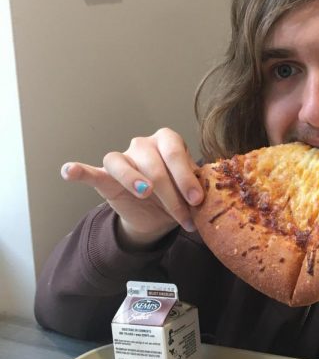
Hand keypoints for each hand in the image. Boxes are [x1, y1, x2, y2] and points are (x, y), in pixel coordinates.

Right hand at [60, 128, 202, 247]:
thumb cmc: (178, 196)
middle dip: (171, 194)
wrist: (158, 217)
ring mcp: (123, 159)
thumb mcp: (191, 192)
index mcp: (167, 141)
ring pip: (123, 164)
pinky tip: (69, 171)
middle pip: (153, 165)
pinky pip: (91, 171)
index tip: (196, 200)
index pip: (174, 153)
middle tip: (184, 216)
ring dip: (134, 180)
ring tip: (145, 193)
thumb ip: (197, 187)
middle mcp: (143, 145)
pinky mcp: (105, 177)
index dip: (186, 177)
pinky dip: (79, 171)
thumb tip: (209, 195)